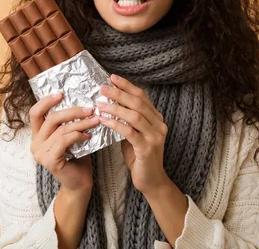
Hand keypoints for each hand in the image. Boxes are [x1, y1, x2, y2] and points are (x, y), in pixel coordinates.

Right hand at [29, 92, 100, 193]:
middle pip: (51, 118)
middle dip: (72, 111)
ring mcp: (40, 153)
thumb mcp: (70, 135)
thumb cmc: (77, 157)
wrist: (79, 183)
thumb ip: (69, 122)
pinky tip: (89, 135)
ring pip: (61, 129)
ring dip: (81, 123)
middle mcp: (35, 143)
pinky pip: (65, 141)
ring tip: (96, 120)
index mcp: (37, 135)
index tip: (61, 93)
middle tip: (90, 108)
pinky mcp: (49, 161)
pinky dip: (78, 135)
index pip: (35, 113)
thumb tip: (82, 101)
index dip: (46, 101)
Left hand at [97, 74, 169, 194]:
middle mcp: (159, 124)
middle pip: (138, 103)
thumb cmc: (139, 157)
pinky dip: (116, 124)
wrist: (151, 181)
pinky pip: (130, 132)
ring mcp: (155, 136)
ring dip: (115, 107)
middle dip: (119, 93)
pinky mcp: (147, 148)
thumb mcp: (134, 135)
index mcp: (156, 118)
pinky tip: (104, 120)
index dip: (127, 86)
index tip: (112, 77)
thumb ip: (127, 121)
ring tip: (100, 103)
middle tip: (103, 87)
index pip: (142, 97)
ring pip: (134, 116)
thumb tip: (109, 104)